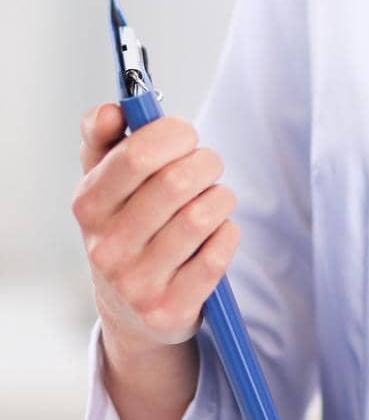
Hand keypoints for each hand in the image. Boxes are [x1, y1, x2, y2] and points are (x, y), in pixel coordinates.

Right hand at [71, 102, 239, 354]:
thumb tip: (111, 109)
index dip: (173, 133)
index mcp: (89, 205)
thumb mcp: (105, 182)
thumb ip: (103, 136)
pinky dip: (227, 233)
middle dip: (206, 162)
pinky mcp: (169, 308)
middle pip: (177, 181)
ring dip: (221, 198)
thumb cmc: (126, 226)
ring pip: (203, 215)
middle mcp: (106, 247)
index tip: (186, 134)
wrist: (130, 309)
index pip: (137, 154)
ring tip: (213, 200)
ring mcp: (136, 283)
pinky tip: (215, 234)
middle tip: (208, 166)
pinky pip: (218, 253)